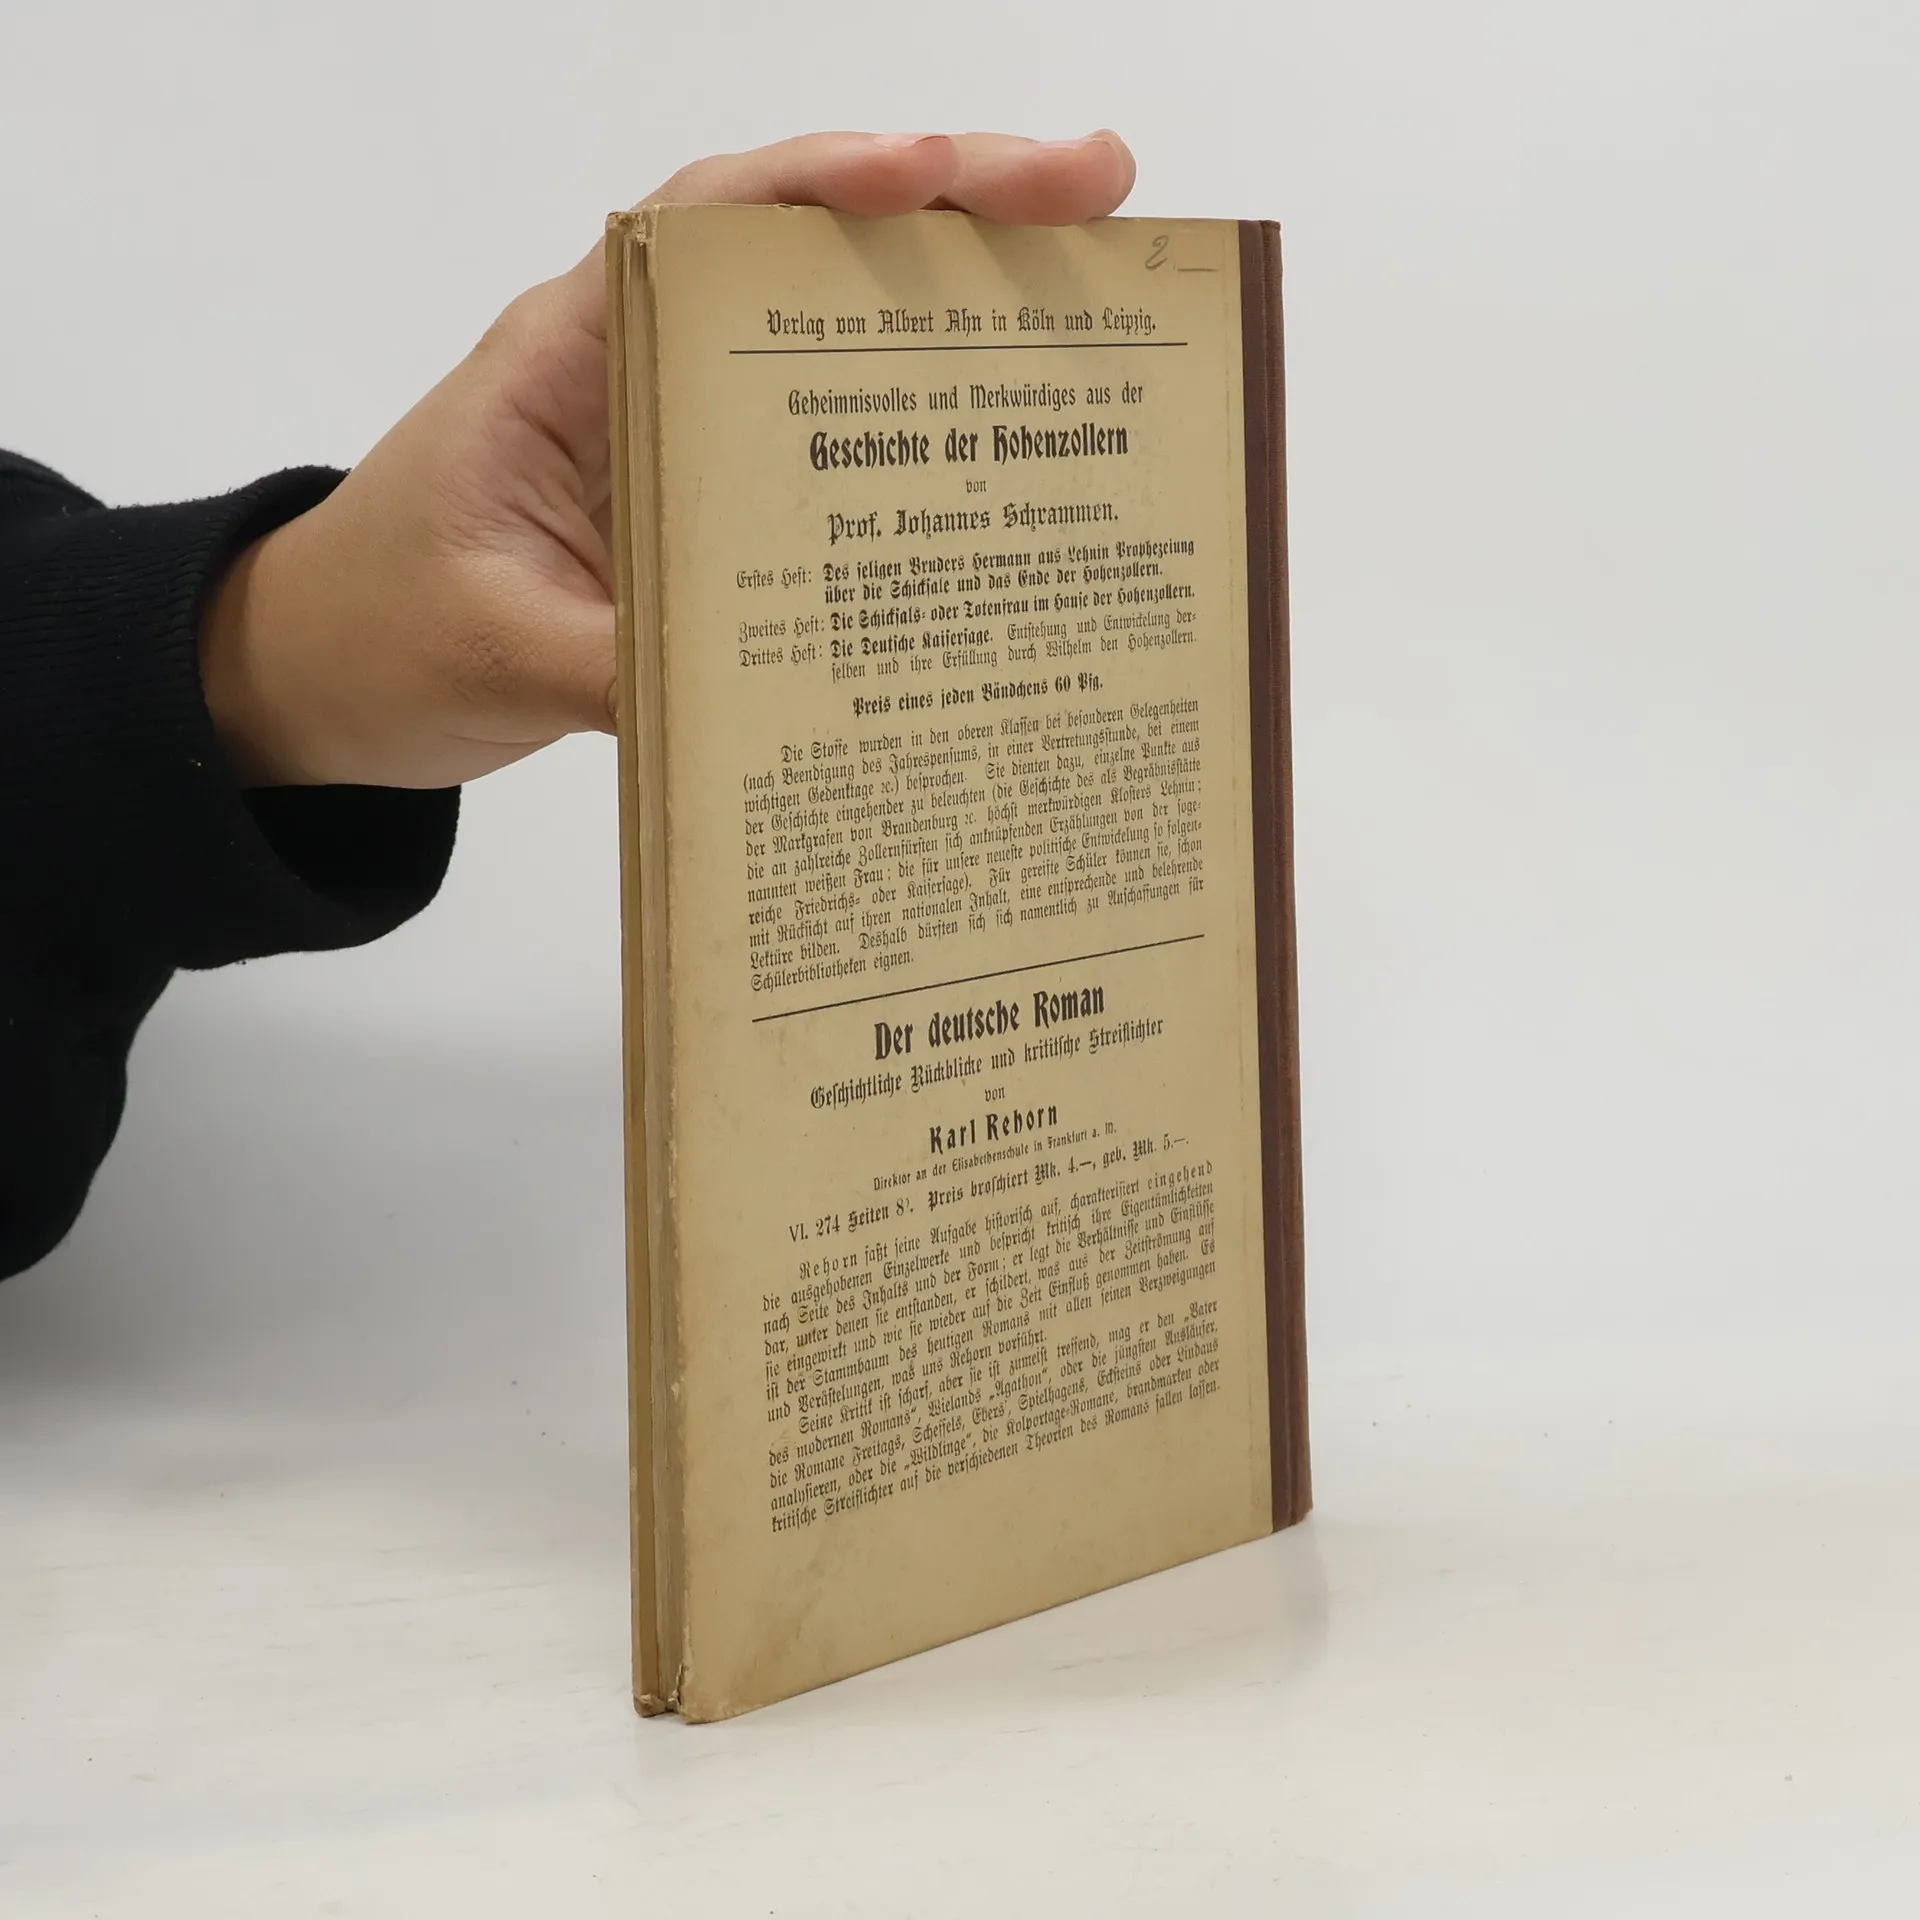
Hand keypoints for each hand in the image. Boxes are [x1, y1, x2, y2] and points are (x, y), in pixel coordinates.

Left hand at [200, 130, 1136, 788]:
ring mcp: (683, 436)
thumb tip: (788, 701)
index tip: (941, 172)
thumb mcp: (501, 653)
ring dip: (958, 309)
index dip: (827, 184)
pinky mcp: (707, 508)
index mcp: (573, 359)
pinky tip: (1009, 448)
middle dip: (952, 212)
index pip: (708, 224)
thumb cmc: (382, 635)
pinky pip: (826, 453)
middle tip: (1101, 195)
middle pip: (805, 254)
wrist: (324, 678)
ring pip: (833, 342)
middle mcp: (642, 370)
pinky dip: (917, 435)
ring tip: (1098, 288)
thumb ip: (629, 667)